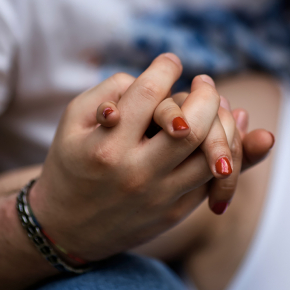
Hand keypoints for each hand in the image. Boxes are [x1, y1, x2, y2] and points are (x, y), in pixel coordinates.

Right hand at [29, 54, 248, 261]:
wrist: (66, 227)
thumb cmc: (72, 161)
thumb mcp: (73, 119)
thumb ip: (112, 89)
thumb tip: (161, 76)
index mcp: (107, 146)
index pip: (150, 93)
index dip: (167, 68)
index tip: (171, 62)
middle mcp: (136, 173)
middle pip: (194, 126)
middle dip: (207, 95)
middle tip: (203, 84)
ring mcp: (159, 197)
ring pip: (212, 156)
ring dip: (222, 124)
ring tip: (214, 109)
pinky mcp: (174, 213)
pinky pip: (211, 179)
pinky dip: (223, 153)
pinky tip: (219, 133)